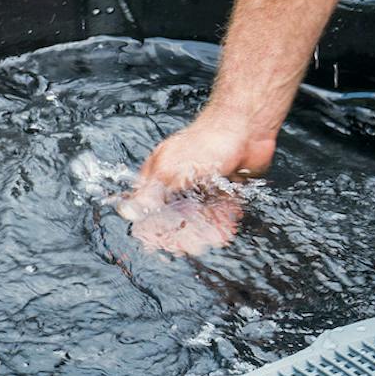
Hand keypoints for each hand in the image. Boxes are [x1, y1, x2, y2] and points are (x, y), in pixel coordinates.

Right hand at [118, 116, 272, 256]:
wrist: (248, 128)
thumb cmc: (208, 141)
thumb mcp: (173, 169)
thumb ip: (152, 193)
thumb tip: (127, 212)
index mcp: (158, 174)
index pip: (148, 207)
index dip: (152, 227)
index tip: (159, 244)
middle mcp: (177, 182)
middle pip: (173, 216)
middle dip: (181, 234)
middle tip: (190, 246)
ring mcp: (201, 186)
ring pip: (198, 217)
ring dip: (202, 232)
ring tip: (209, 241)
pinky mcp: (223, 189)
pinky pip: (220, 212)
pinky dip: (221, 224)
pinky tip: (224, 234)